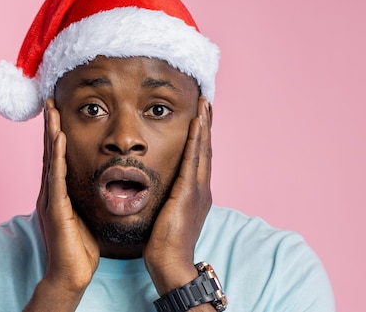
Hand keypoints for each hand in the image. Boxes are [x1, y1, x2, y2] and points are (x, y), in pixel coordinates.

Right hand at [25, 99, 99, 311]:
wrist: (70, 274)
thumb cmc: (79, 248)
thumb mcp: (84, 214)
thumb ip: (85, 197)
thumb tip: (100, 183)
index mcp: (57, 192)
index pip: (57, 156)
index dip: (57, 133)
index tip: (59, 112)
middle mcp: (50, 191)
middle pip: (50, 152)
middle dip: (50, 126)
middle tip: (50, 102)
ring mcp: (50, 199)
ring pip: (50, 159)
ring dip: (51, 134)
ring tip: (52, 112)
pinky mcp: (55, 209)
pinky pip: (56, 178)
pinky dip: (57, 157)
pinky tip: (60, 140)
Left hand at [143, 96, 212, 294]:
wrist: (171, 264)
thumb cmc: (164, 243)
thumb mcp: (167, 214)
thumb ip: (167, 197)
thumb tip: (159, 187)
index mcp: (196, 193)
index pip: (199, 157)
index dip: (201, 135)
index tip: (200, 115)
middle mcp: (202, 188)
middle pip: (205, 148)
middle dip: (206, 124)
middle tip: (206, 101)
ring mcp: (198, 191)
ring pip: (202, 150)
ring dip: (204, 125)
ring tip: (205, 104)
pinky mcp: (188, 194)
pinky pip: (192, 161)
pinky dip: (196, 140)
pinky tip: (196, 124)